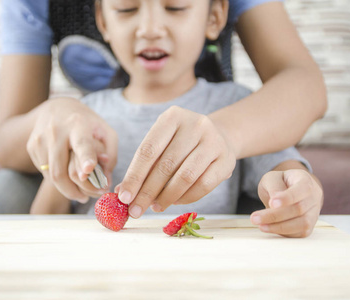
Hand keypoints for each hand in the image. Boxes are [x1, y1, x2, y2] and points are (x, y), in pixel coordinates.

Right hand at [27, 98, 117, 201]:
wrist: (56, 107)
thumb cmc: (86, 123)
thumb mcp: (105, 131)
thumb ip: (110, 155)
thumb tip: (105, 179)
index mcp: (78, 125)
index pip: (82, 144)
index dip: (85, 157)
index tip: (88, 170)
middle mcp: (56, 131)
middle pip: (60, 171)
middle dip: (74, 191)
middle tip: (87, 198)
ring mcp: (40, 139)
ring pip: (51, 176)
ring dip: (66, 189)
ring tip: (79, 190)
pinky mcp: (32, 147)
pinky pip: (45, 172)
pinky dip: (57, 179)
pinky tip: (66, 172)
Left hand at [116, 106, 236, 217]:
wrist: (220, 136)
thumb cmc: (182, 143)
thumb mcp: (162, 144)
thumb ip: (143, 165)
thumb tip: (122, 192)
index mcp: (172, 117)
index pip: (148, 150)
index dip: (134, 176)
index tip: (123, 197)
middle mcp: (195, 125)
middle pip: (165, 165)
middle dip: (147, 192)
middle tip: (135, 210)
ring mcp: (214, 141)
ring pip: (185, 176)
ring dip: (166, 197)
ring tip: (154, 207)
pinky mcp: (227, 160)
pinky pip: (203, 185)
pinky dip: (186, 198)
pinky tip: (174, 202)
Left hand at [251, 168, 322, 237]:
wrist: (289, 190)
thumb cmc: (280, 183)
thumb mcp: (272, 178)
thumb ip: (274, 187)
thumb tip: (274, 203)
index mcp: (305, 180)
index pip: (302, 188)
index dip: (288, 198)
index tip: (271, 203)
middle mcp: (314, 196)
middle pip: (299, 209)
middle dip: (275, 215)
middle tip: (254, 218)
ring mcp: (314, 212)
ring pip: (302, 224)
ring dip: (279, 227)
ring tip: (260, 225)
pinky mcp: (309, 226)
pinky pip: (299, 233)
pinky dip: (283, 232)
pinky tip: (269, 228)